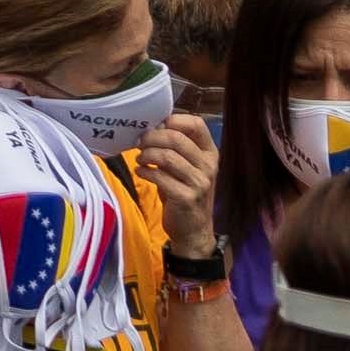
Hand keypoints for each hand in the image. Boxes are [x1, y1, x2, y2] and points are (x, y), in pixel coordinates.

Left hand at [139, 110, 218, 249]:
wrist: (193, 230)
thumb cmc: (184, 192)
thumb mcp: (185, 167)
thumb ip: (174, 148)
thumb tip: (152, 126)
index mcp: (210, 153)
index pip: (197, 124)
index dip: (174, 120)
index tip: (156, 126)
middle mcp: (208, 166)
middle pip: (176, 138)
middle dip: (152, 137)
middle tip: (140, 142)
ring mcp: (200, 183)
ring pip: (167, 156)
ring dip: (147, 155)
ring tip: (140, 159)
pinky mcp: (187, 198)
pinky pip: (160, 177)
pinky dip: (145, 172)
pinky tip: (141, 172)